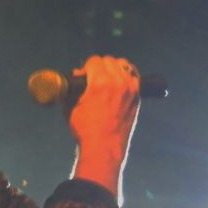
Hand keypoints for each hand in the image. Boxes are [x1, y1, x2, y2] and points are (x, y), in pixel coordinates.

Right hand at [70, 55, 140, 199]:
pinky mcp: (137, 96)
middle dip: (99, 66)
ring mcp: (130, 89)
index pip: (94, 60)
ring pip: (123, 65)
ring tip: (106, 78)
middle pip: (109, 60)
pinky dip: (126, 75)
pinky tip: (119, 82)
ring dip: (113, 68)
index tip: (82, 75)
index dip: (85, 67)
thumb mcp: (71, 108)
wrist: (104, 147)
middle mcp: (118, 82)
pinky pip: (134, 76)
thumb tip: (73, 79)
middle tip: (91, 77)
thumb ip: (71, 90)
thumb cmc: (86, 130)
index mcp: (101, 83)